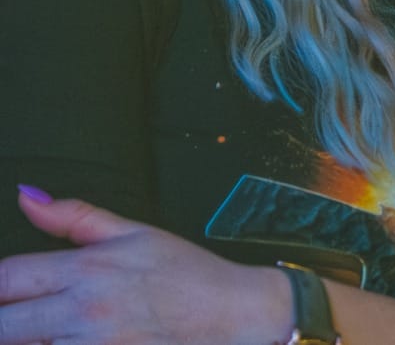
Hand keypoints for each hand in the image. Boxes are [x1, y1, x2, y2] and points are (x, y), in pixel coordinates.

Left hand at [0, 188, 288, 344]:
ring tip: (47, 326)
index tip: (4, 288)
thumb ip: (75, 217)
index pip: (6, 277)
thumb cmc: (189, 275)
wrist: (235, 315)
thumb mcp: (135, 233)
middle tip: (19, 312)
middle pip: (2, 324)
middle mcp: (83, 310)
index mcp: (87, 269)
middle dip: (5, 317)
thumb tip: (27, 199)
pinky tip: (70, 338)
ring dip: (29, 337)